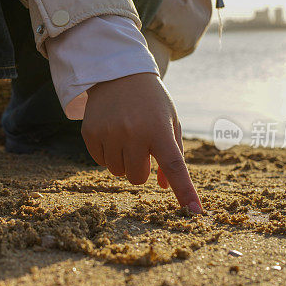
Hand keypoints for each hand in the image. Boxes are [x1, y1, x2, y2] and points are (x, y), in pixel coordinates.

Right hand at [82, 73, 201, 212]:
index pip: (174, 167)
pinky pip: (100, 161)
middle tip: (141, 147)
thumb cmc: (151, 101)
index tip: (195, 212)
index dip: (185, 191)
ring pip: (118, 172)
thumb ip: (173, 155)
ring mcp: (109, 133)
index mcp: (159, 129)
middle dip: (141, 169)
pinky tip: (111, 132)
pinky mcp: (90, 133)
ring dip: (123, 161)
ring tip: (126, 136)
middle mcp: (133, 132)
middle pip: (138, 177)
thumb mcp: (169, 121)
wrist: (118, 73)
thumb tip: (166, 187)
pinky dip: (107, 153)